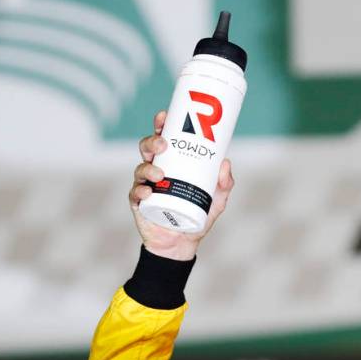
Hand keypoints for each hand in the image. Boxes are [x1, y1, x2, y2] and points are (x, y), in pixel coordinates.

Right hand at [129, 110, 235, 260]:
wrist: (183, 243)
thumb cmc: (198, 215)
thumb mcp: (217, 199)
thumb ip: (224, 183)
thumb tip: (225, 163)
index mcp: (172, 164)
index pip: (164, 139)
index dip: (161, 125)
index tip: (164, 116)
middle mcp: (156, 170)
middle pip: (148, 149)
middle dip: (152, 141)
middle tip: (163, 143)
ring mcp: (145, 186)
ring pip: (140, 168)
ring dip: (148, 167)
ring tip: (160, 174)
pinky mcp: (138, 203)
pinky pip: (135, 193)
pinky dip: (141, 191)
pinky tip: (148, 192)